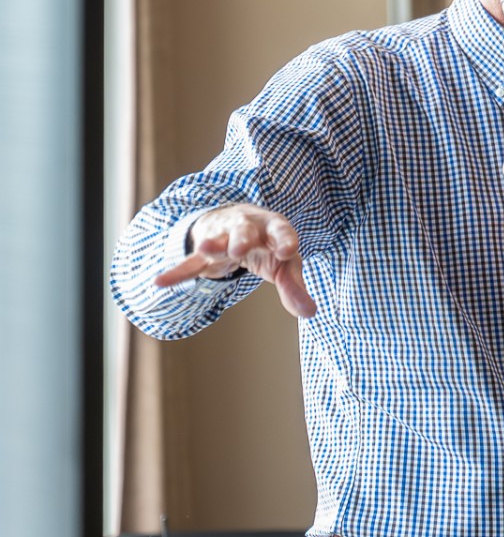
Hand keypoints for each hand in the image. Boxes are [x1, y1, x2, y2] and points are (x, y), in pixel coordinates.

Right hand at [154, 203, 316, 317]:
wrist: (238, 223)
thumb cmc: (269, 246)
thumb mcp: (285, 264)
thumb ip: (295, 288)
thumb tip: (311, 313)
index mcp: (272, 228)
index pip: (282, 231)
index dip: (285, 240)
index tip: (287, 251)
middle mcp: (247, 228)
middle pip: (244, 232)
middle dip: (241, 239)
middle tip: (239, 249)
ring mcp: (222, 238)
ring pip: (216, 240)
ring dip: (211, 245)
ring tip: (203, 250)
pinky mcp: (203, 254)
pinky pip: (189, 263)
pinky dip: (177, 273)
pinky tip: (160, 282)